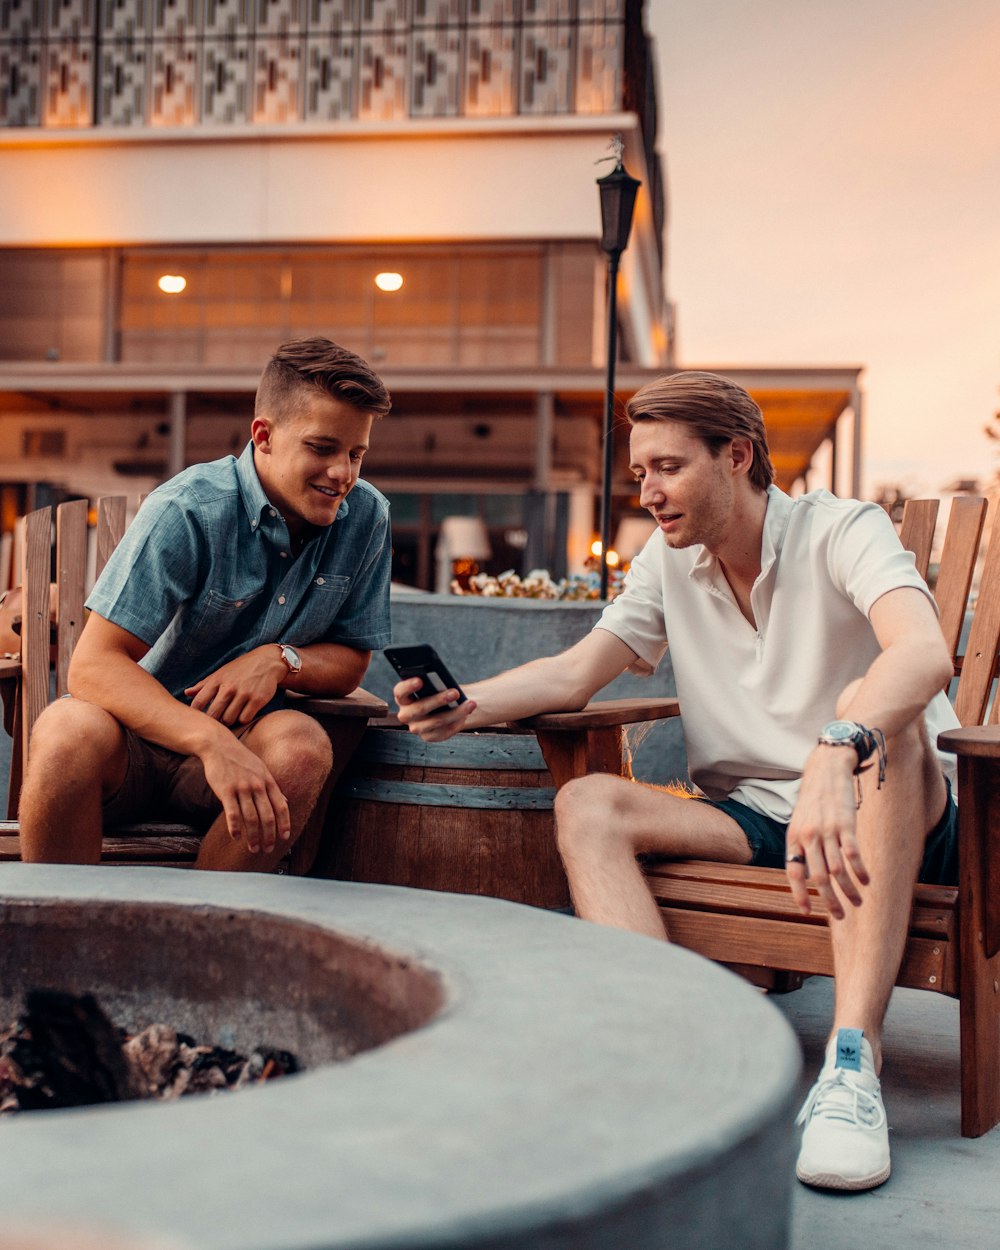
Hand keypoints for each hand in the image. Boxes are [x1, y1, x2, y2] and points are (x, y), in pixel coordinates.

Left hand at [185, 648, 283, 725]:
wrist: (267, 662)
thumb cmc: (241, 669)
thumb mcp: (221, 673)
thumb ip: (204, 685)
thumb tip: (186, 693)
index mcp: (217, 681)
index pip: (198, 702)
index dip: (197, 714)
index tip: (201, 716)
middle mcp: (229, 687)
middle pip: (213, 714)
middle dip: (214, 720)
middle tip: (218, 719)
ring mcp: (243, 694)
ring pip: (229, 719)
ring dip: (229, 720)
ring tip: (231, 716)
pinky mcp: (257, 700)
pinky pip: (245, 719)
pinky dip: (243, 719)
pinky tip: (244, 713)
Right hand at [199, 729, 290, 854]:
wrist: (219, 745)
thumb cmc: (241, 760)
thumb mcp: (262, 770)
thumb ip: (273, 787)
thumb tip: (286, 802)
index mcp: (268, 781)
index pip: (281, 806)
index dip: (284, 824)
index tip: (285, 838)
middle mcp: (257, 785)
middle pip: (267, 816)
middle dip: (269, 836)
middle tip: (268, 850)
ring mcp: (242, 787)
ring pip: (251, 818)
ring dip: (253, 837)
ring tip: (253, 849)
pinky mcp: (225, 790)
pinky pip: (232, 813)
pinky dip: (235, 828)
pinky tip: (236, 837)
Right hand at [393, 676, 475, 741]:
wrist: (447, 705)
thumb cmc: (438, 689)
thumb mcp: (434, 684)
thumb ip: (434, 683)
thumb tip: (444, 683)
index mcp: (403, 697)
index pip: (400, 692)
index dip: (408, 686)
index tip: (420, 680)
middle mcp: (405, 714)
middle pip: (419, 708)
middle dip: (439, 700)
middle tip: (455, 692)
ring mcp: (416, 727)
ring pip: (436, 721)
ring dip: (455, 713)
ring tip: (470, 704)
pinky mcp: (428, 737)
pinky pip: (443, 732)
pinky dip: (456, 723)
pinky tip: (466, 715)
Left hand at [785, 747, 869, 918]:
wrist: (827, 768)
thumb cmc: (814, 798)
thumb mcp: (799, 821)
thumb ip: (802, 846)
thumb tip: (808, 874)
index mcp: (793, 837)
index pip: (794, 872)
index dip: (800, 893)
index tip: (807, 911)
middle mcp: (808, 836)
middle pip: (818, 877)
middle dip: (830, 900)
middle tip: (840, 915)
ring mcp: (827, 830)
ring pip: (838, 870)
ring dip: (849, 891)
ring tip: (858, 902)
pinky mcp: (845, 824)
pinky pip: (853, 854)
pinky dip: (860, 871)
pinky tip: (867, 881)